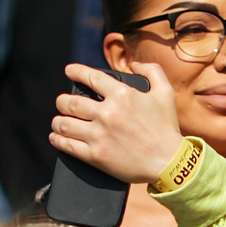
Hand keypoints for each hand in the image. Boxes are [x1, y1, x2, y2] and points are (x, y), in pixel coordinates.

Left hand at [50, 63, 185, 184]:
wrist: (169, 162)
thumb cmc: (167, 128)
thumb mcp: (165, 93)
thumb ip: (152, 71)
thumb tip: (134, 64)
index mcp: (122, 95)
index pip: (90, 77)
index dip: (76, 72)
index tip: (69, 71)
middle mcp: (107, 113)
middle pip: (70, 102)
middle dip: (62, 101)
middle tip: (62, 102)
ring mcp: (99, 135)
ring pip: (64, 123)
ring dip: (58, 121)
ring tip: (59, 121)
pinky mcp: (95, 155)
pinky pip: (67, 145)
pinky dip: (57, 139)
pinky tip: (56, 137)